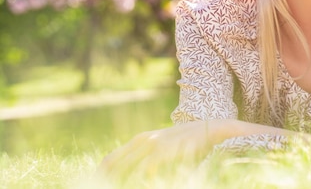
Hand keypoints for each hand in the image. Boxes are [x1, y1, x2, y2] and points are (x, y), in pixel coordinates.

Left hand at [98, 120, 216, 180]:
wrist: (210, 130)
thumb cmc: (188, 142)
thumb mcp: (165, 145)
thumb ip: (149, 155)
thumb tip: (134, 173)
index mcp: (140, 139)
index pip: (110, 159)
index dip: (101, 174)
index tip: (98, 184)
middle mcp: (143, 140)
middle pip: (113, 164)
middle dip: (105, 179)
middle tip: (100, 187)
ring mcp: (153, 145)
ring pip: (126, 168)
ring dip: (120, 181)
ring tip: (115, 187)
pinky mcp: (163, 151)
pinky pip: (145, 171)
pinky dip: (141, 181)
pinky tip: (145, 184)